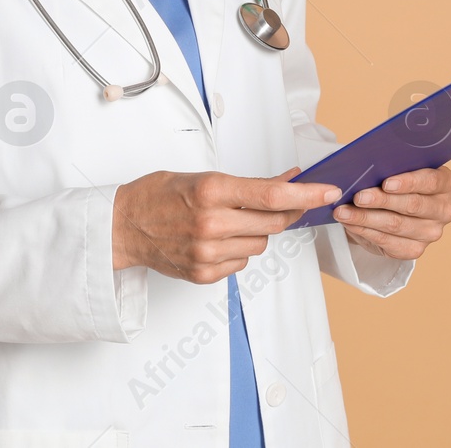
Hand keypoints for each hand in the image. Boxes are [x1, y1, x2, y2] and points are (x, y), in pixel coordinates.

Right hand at [112, 167, 340, 283]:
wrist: (122, 227)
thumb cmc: (156, 195)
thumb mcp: (201, 177)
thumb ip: (247, 184)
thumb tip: (288, 182)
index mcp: (211, 192)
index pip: (273, 196)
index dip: (307, 195)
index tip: (327, 192)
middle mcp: (212, 224)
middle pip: (273, 222)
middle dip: (285, 211)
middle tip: (284, 201)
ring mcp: (208, 253)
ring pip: (260, 243)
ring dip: (256, 231)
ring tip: (229, 221)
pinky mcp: (204, 274)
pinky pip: (242, 262)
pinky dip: (238, 249)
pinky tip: (217, 239)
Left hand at [332, 166, 450, 259]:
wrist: (394, 208)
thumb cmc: (397, 181)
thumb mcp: (399, 168)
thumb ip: (392, 164)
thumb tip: (369, 165)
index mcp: (446, 183)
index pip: (431, 181)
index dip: (408, 182)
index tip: (385, 183)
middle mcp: (444, 210)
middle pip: (412, 205)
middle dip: (381, 200)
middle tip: (358, 196)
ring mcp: (432, 233)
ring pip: (396, 225)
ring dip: (366, 218)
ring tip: (344, 211)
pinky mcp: (415, 250)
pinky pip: (387, 242)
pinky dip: (365, 231)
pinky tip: (350, 223)